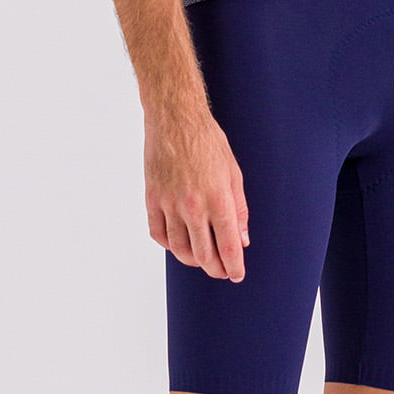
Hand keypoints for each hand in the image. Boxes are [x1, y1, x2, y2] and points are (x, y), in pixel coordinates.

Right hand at [144, 108, 250, 282]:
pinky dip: (169, 245)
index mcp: (218, 198)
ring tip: (202, 260)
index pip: (228, 246)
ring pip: (180, 250)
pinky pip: (159, 234)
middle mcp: (193, 205)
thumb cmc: (207, 140)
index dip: (234, 266)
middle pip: (204, 255)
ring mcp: (169, 204)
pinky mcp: (152, 199)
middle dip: (216, 268)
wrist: (175, 119)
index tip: (237, 274)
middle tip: (222, 271)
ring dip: (193, 261)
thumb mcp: (233, 171)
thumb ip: (239, 208)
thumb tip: (242, 239)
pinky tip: (179, 243)